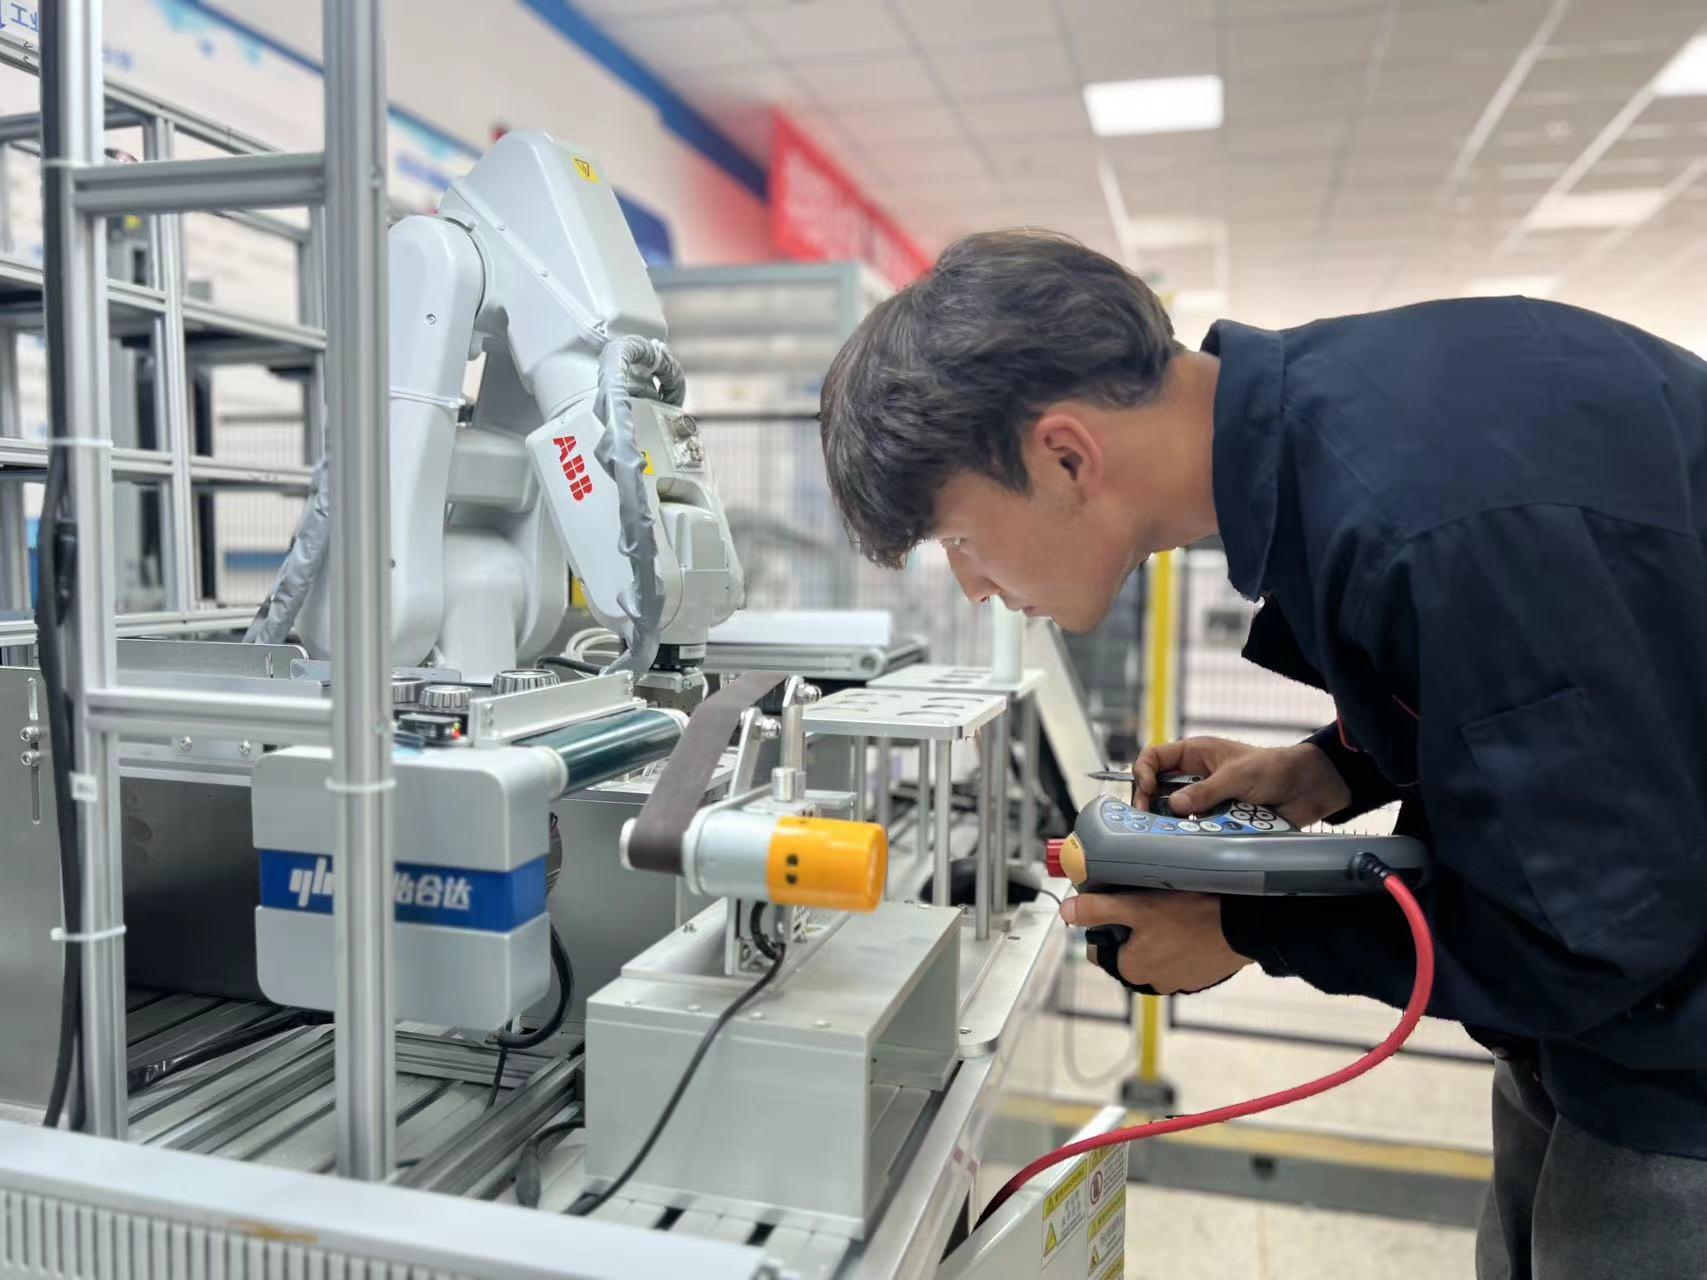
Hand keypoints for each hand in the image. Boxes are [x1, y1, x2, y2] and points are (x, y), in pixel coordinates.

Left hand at [1060, 890, 1250, 993]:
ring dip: (1159, 936)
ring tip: (1172, 909)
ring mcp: (1181, 981)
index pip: (1101, 949)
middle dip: (1133, 930)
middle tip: (1146, 902)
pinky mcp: (1204, 975)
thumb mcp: (1135, 906)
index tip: (1117, 905)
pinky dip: (1183, 942)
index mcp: (1131, 970)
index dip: (1104, 925)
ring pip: (1157, 953)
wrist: (1244, 926)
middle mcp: (1154, 983)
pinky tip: (1191, 922)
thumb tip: (1066, 912)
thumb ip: (1097, 910)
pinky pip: (1183, 956)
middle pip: (1129, 951)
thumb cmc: (1188, 915)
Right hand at [1133, 736, 1351, 828]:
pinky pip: (1196, 827)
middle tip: (1146, 819)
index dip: (1144, 772)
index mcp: (1196, 753)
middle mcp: (1195, 776)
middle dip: (1149, 802)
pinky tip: (1190, 841)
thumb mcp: (1237, 776)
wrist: (1308, 789)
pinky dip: (1192, 834)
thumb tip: (1173, 805)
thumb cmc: (1275, 768)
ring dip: (1171, 822)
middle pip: (1158, 788)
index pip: (1154, 758)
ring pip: (1175, 812)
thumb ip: (1205, 791)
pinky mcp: (1217, 819)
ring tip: (1168, 833)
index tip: (1147, 790)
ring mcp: (1206, 799)